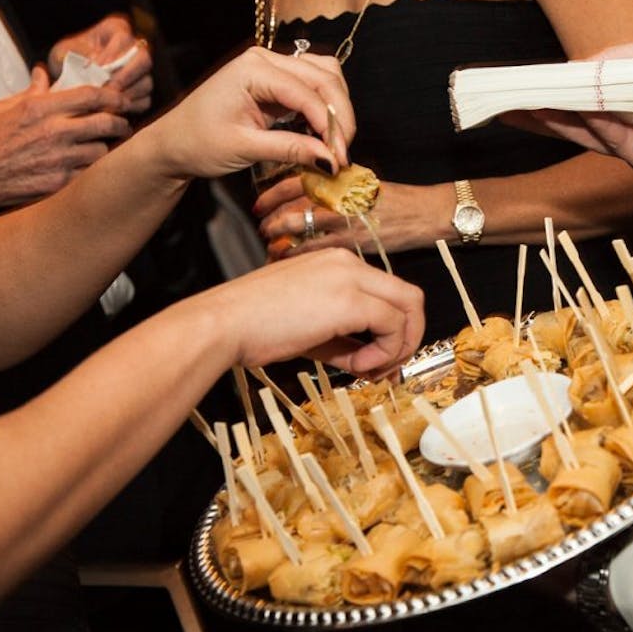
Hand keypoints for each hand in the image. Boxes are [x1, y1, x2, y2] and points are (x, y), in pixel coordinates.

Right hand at [0, 66, 129, 219]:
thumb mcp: (2, 108)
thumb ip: (30, 92)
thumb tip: (43, 74)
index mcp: (40, 108)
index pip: (91, 95)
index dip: (113, 96)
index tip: (121, 99)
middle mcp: (54, 131)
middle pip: (106, 122)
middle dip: (121, 123)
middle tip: (123, 124)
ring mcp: (59, 158)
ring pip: (102, 150)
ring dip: (106, 148)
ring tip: (102, 146)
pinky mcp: (60, 181)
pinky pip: (89, 173)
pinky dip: (92, 169)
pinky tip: (86, 165)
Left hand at [48, 14, 152, 112]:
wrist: (68, 76)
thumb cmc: (66, 59)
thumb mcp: (64, 51)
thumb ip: (78, 55)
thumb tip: (96, 65)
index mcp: (115, 29)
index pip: (124, 39)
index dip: (112, 55)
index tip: (97, 68)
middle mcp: (134, 48)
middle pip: (144, 59)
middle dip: (126, 76)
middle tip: (107, 88)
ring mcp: (141, 71)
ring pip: (146, 82)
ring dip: (126, 94)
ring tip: (106, 102)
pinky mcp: (142, 91)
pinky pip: (145, 101)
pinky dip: (129, 107)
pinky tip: (111, 109)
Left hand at [142, 48, 354, 181]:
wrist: (175, 142)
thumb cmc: (199, 143)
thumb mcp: (245, 148)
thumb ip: (291, 149)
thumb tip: (331, 159)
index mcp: (253, 69)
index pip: (308, 92)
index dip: (330, 125)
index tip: (339, 159)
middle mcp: (266, 59)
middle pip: (324, 77)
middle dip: (339, 116)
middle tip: (342, 154)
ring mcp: (272, 66)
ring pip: (325, 76)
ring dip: (337, 108)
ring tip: (334, 143)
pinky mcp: (277, 80)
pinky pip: (314, 86)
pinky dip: (325, 107)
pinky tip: (322, 133)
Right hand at [196, 248, 424, 376]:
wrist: (223, 324)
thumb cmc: (255, 326)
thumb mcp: (311, 329)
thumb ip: (347, 341)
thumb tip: (374, 362)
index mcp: (337, 263)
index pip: (388, 291)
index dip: (393, 329)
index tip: (377, 358)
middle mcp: (348, 263)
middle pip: (410, 296)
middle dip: (408, 337)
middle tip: (390, 366)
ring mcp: (350, 278)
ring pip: (409, 308)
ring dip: (398, 347)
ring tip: (368, 368)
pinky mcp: (349, 300)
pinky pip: (392, 326)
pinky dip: (385, 352)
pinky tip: (358, 365)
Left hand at [254, 175, 444, 259]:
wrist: (428, 213)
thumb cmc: (400, 202)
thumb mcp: (365, 183)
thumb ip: (337, 187)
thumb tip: (309, 195)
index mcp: (340, 177)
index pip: (296, 181)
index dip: (272, 194)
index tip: (260, 204)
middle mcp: (339, 194)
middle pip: (291, 204)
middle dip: (271, 219)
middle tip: (261, 230)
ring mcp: (345, 218)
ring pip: (299, 227)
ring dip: (280, 239)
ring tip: (271, 248)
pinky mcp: (354, 241)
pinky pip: (317, 249)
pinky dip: (299, 256)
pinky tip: (291, 262)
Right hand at [502, 36, 632, 175]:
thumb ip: (612, 63)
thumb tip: (575, 70)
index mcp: (625, 96)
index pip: (578, 96)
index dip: (549, 92)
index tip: (519, 86)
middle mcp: (624, 122)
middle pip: (571, 120)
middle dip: (538, 112)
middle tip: (505, 105)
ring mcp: (631, 143)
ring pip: (584, 133)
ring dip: (554, 121)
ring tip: (523, 109)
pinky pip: (610, 140)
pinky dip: (594, 125)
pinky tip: (577, 110)